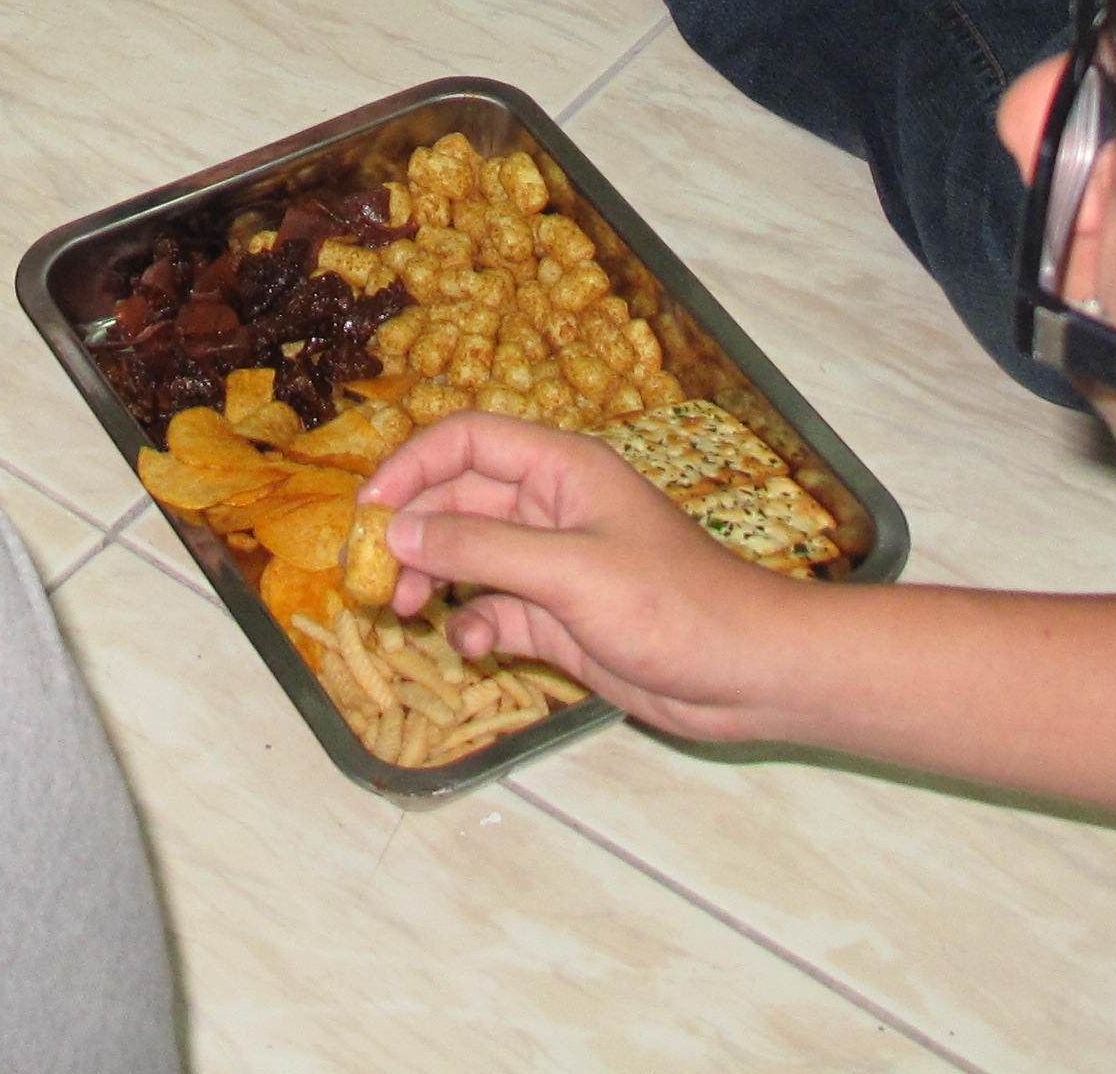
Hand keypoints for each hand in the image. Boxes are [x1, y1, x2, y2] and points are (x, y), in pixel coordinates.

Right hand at [363, 411, 813, 741]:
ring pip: (470, 558)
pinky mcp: (560, 620)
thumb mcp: (569, 572)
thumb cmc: (670, 606)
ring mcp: (555, 566)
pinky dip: (475, 628)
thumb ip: (481, 549)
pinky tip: (475, 651)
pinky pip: (495, 612)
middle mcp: (552, 508)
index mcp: (561, 470)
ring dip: (434, 581)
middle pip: (459, 499)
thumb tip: (396, 531)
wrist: (747, 675)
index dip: (412, 465)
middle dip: (414, 531)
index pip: (467, 440)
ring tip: (407, 614)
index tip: (367, 511)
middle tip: (370, 575)